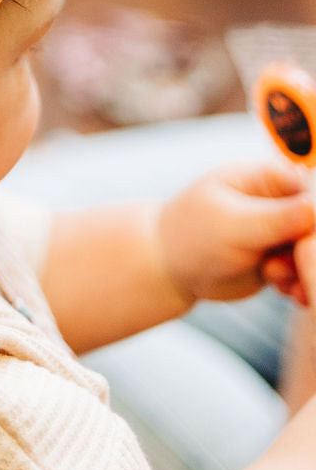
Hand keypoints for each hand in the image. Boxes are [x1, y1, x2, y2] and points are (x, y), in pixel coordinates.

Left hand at [155, 162, 313, 305]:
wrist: (169, 266)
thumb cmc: (192, 234)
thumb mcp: (232, 224)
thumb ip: (275, 218)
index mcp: (266, 177)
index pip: (310, 193)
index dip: (314, 220)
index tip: (305, 246)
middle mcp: (278, 201)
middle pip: (315, 224)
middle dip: (311, 252)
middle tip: (291, 270)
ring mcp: (280, 230)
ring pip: (313, 251)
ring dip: (306, 271)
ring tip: (277, 278)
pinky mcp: (280, 258)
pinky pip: (306, 271)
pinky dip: (301, 284)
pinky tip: (286, 292)